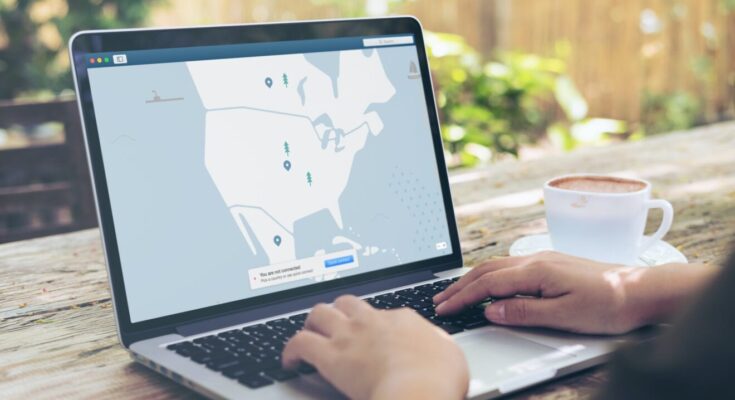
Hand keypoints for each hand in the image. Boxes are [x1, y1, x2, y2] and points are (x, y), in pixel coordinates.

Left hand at [282, 295, 467, 399]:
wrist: (419, 390)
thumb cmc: (438, 379)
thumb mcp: (451, 356)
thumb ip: (439, 346)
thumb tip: (437, 348)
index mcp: (402, 319)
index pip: (381, 313)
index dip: (373, 324)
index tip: (371, 335)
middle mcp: (373, 321)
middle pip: (347, 303)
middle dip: (339, 311)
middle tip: (335, 324)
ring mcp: (350, 335)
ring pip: (319, 313)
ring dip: (312, 322)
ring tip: (309, 334)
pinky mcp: (330, 356)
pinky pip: (300, 342)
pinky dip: (290, 350)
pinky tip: (290, 360)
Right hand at [433, 251, 712, 333]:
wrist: (641, 290)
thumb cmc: (609, 304)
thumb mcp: (565, 316)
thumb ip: (524, 311)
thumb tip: (491, 309)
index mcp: (537, 270)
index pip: (488, 284)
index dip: (463, 297)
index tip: (445, 308)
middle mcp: (536, 259)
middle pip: (487, 270)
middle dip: (460, 286)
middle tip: (440, 300)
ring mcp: (544, 259)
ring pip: (497, 265)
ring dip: (473, 279)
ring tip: (456, 292)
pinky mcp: (551, 263)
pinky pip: (510, 266)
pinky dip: (490, 275)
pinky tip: (488, 283)